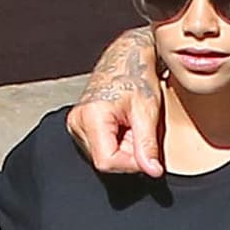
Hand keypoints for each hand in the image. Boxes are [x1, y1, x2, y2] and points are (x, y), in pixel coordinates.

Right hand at [66, 28, 163, 176]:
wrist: (127, 57)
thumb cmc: (138, 76)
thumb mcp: (147, 112)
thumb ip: (147, 145)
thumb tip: (153, 172)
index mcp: (90, 116)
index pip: (107, 162)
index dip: (131, 164)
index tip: (148, 154)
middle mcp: (76, 122)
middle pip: (105, 161)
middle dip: (129, 154)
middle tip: (141, 131)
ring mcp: (76, 124)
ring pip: (104, 156)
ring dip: (124, 148)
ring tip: (132, 126)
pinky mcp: (81, 126)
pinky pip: (102, 147)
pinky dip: (118, 142)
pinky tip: (125, 126)